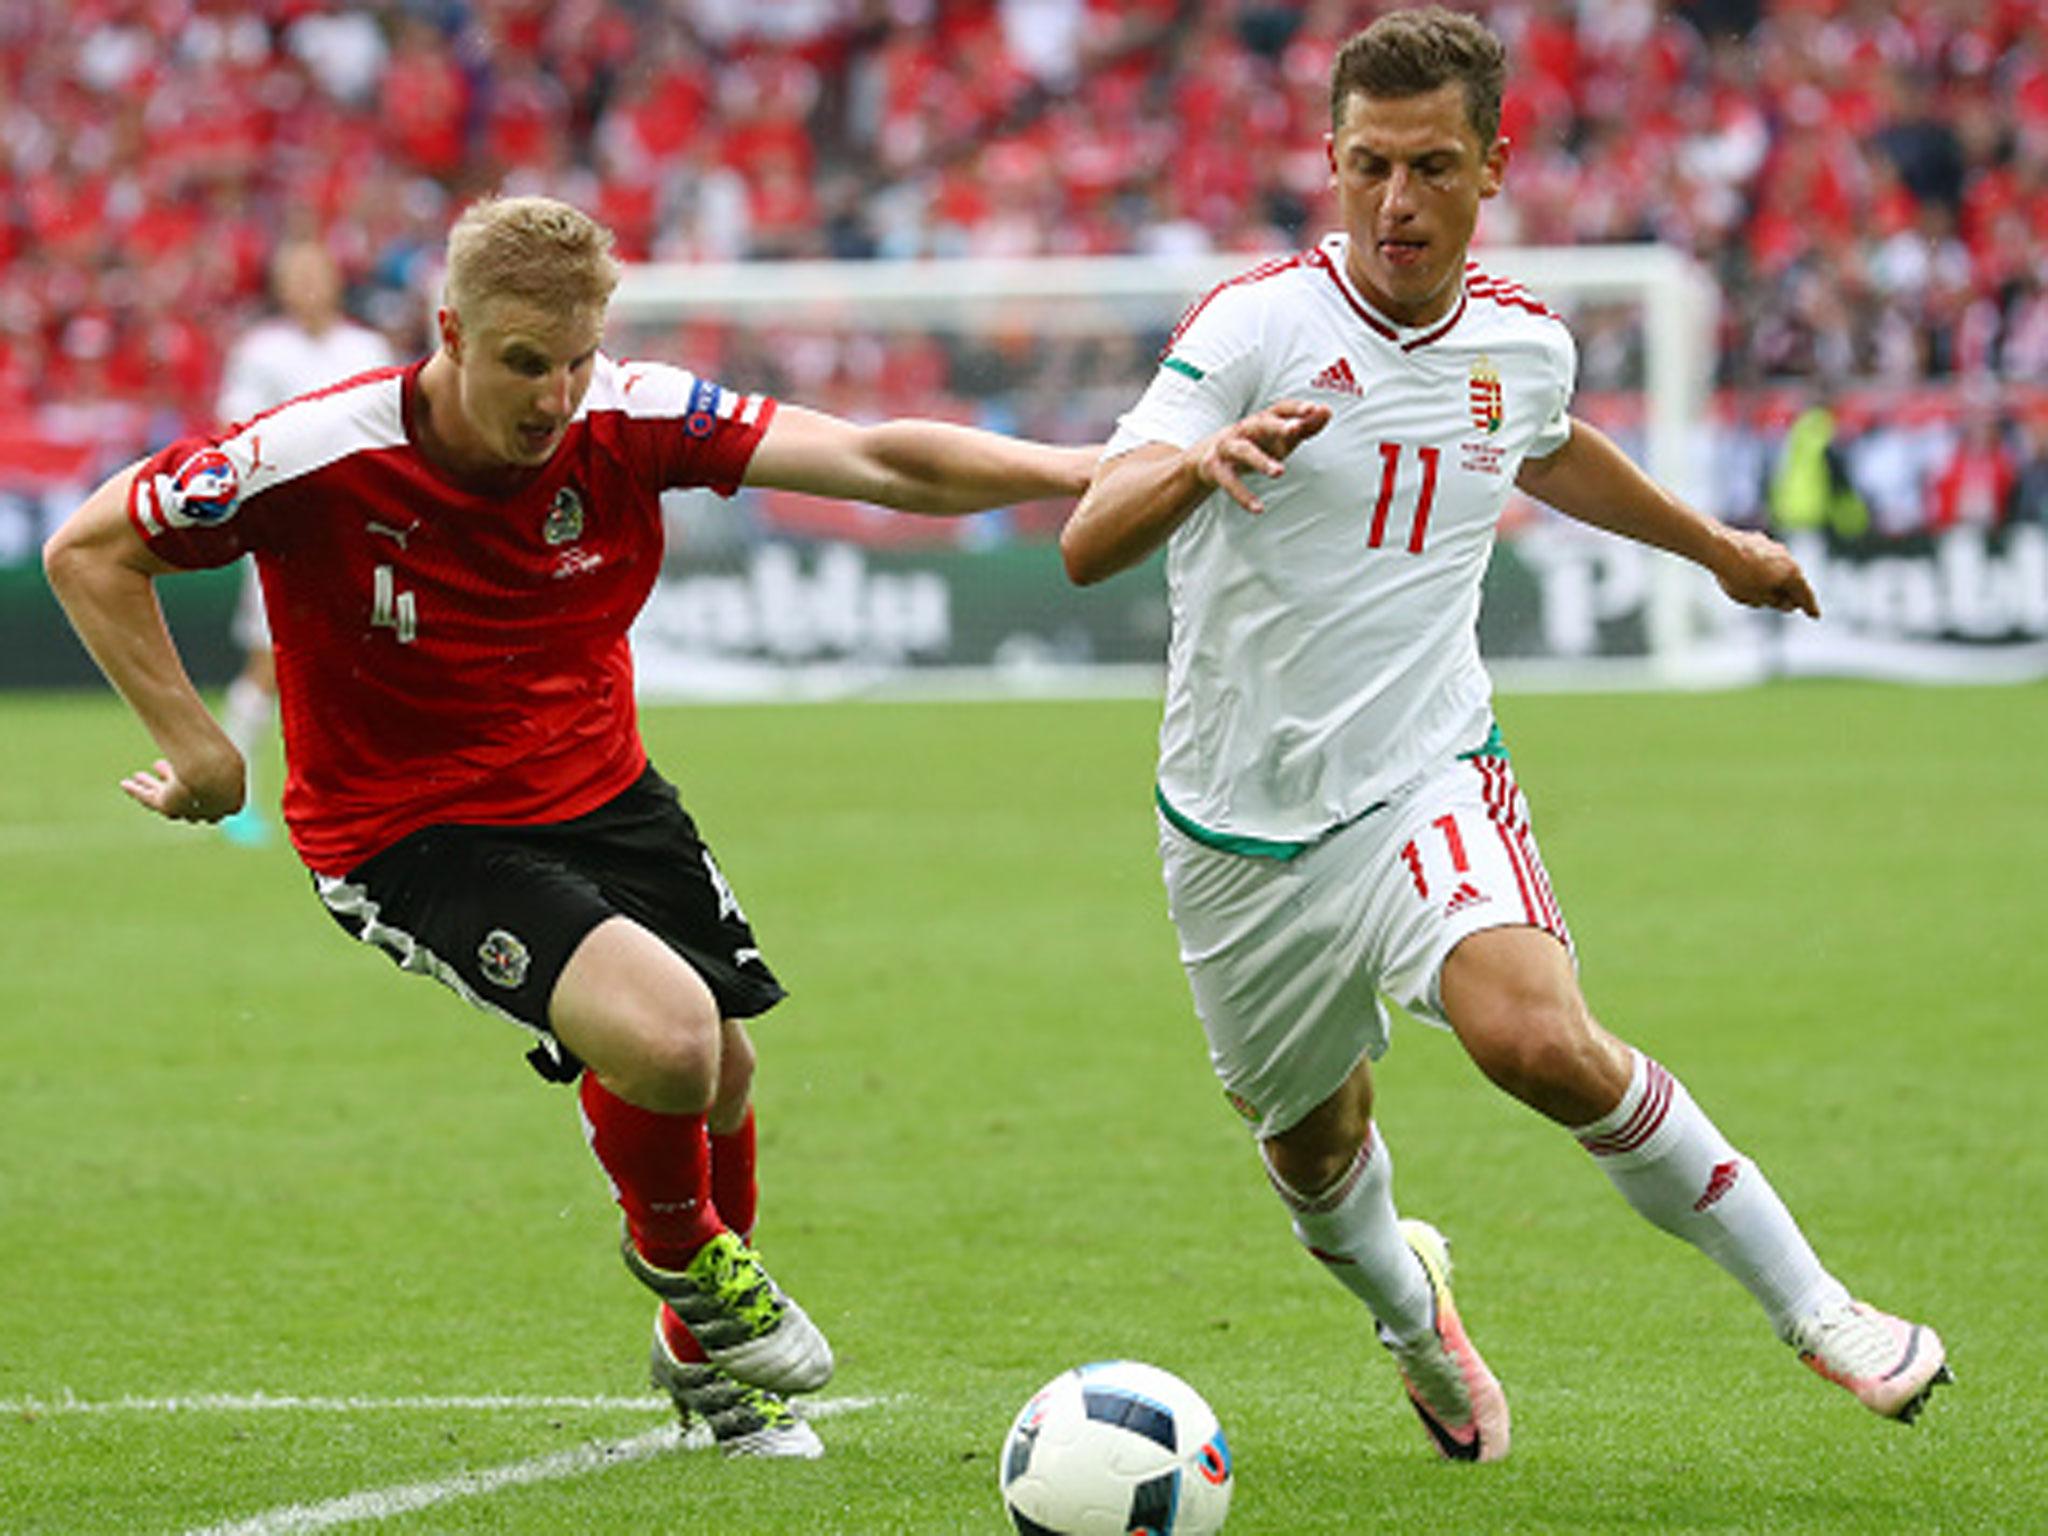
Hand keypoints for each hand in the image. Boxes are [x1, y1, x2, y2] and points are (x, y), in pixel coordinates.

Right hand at [121, 754, 245, 823]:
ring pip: (166, 798)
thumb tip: (216, 736)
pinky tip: (125, 784)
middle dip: (171, 781)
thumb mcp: (227, 750)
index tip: (186, 762)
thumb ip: (221, 748)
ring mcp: (188, 810)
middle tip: (159, 765)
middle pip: (187, 799)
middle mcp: (208, 810)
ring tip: (138, 774)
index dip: (199, 779)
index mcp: (230, 800)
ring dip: (151, 786)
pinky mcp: (170, 808)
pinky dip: (137, 792)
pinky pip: (149, 800)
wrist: (214, 774)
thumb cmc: (224, 761)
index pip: (214, 795)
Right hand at [1192, 399, 1331, 514]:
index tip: (1312, 409)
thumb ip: (1305, 426)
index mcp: (1263, 419)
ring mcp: (1228, 447)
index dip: (1296, 408)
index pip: (1280, 409)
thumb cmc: (1255, 444)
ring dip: (1261, 460)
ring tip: (1279, 472)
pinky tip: (1258, 508)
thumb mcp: (1281, 437)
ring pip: (1244, 451)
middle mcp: (1245, 429)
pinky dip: (1243, 495)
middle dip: (1277, 426)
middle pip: (1261, 423)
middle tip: (1296, 429)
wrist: (1208, 457)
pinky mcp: (1216, 468)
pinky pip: (1229, 482)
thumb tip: (1326, 411)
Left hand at [1713, 528, 1820, 618]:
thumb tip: (1784, 601)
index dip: (1809, 607)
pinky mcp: (1757, 540)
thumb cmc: (1739, 577)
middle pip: (1793, 580)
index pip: (1804, 595)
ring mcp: (1773, 547)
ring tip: (1767, 594)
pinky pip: (1764, 559)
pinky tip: (1752, 575)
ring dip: (1775, 581)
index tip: (1815, 616)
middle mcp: (1787, 558)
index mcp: (1792, 574)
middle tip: (1792, 606)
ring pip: (1778, 568)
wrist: (1719, 547)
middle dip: (1791, 594)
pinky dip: (1763, 570)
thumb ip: (1774, 602)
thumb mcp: (1757, 598)